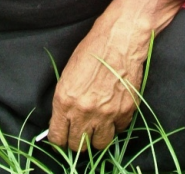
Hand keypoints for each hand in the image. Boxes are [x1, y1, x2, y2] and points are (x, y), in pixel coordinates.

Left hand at [47, 0, 182, 151]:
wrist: (120, 38)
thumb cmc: (92, 49)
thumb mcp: (68, 74)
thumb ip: (65, 101)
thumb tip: (64, 119)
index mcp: (65, 101)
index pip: (58, 137)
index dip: (60, 139)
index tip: (63, 136)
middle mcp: (85, 112)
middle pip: (78, 146)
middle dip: (77, 141)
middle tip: (80, 132)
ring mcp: (107, 114)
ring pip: (100, 144)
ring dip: (97, 138)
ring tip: (97, 127)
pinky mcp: (126, 111)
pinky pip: (118, 130)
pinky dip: (115, 126)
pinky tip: (112, 114)